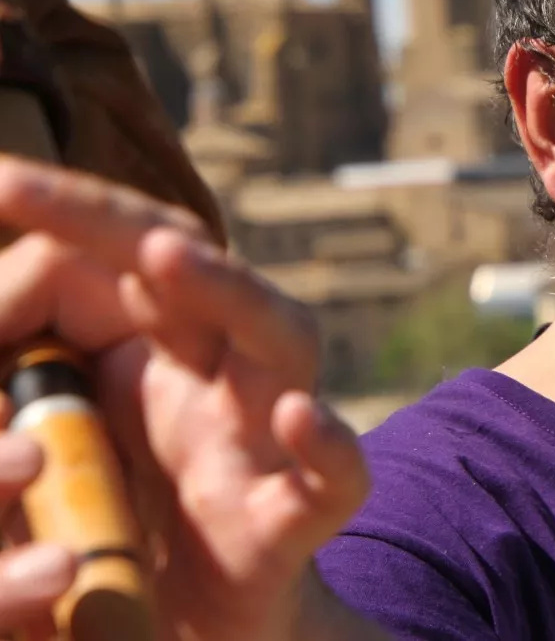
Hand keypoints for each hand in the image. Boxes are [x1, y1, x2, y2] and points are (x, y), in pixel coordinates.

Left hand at [0, 155, 373, 640]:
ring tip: (168, 256)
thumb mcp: (41, 463)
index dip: (66, 213)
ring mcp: (261, 447)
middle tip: (29, 191)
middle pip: (198, 273)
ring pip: (283, 341)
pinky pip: (334, 478)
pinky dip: (326, 444)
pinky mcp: (291, 527)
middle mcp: (213, 383)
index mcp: (149, 358)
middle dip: (119, 223)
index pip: (122, 257)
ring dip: (231, 292)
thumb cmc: (108, 552)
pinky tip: (294, 417)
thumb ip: (12, 411)